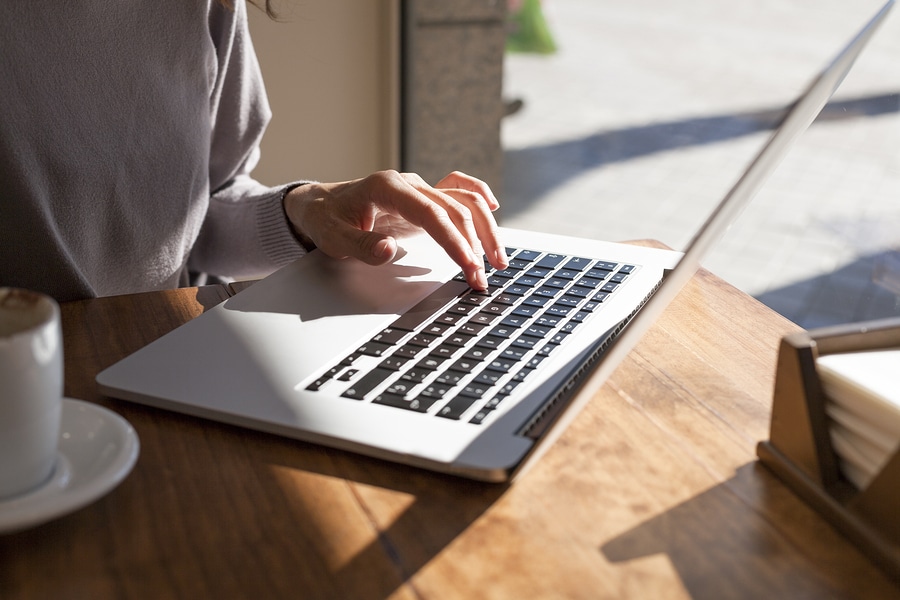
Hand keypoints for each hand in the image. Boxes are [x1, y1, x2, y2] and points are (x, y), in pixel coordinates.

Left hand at [283, 170, 508, 289]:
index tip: (468, 265)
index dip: (453, 240)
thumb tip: (389, 250)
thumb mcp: (333, 238)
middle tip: (482, 278)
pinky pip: (458, 191)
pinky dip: (478, 199)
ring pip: (464, 201)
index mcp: (387, 188)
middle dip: (474, 245)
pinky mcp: (424, 198)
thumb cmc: (327, 219)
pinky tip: (494, 210)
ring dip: (485, 229)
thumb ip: (361, 246)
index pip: (432, 213)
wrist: (321, 204)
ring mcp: (419, 189)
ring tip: (498, 261)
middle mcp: (409, 184)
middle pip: (455, 208)